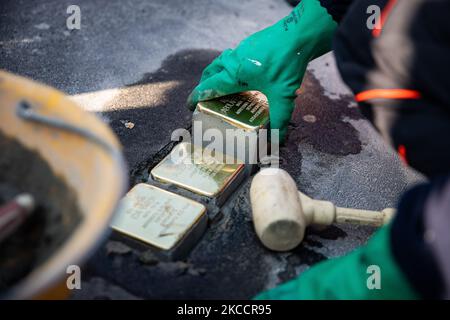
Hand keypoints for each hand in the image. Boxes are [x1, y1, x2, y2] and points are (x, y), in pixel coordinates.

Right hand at [187, 0, 335, 140]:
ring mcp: (240, 50)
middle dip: (204, 86)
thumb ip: (279, 120)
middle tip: (204, 97)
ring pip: (220, 63)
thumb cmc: (288, 64)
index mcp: (234, 75)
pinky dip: (228, 67)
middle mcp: (232, 61)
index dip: (197, 97)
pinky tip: (241, 75)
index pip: (209, 88)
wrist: (298, 34)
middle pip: (210, 73)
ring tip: (220, 86)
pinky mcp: (249, 44)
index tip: (190, 106)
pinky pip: (231, 57)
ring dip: (215, 75)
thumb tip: (278, 140)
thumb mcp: (284, 97)